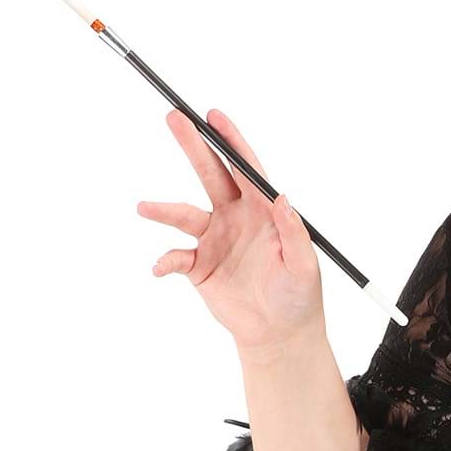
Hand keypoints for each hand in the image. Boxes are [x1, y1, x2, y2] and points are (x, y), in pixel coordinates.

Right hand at [136, 108, 323, 355]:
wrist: (279, 335)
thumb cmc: (298, 297)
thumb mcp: (304, 266)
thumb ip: (294, 232)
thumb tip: (283, 199)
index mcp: (262, 211)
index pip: (245, 168)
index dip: (230, 141)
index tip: (213, 116)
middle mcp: (235, 217)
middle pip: (210, 174)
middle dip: (193, 146)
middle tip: (174, 117)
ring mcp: (214, 240)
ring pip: (185, 215)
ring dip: (165, 210)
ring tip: (145, 208)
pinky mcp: (199, 267)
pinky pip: (176, 257)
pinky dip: (166, 261)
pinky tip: (160, 268)